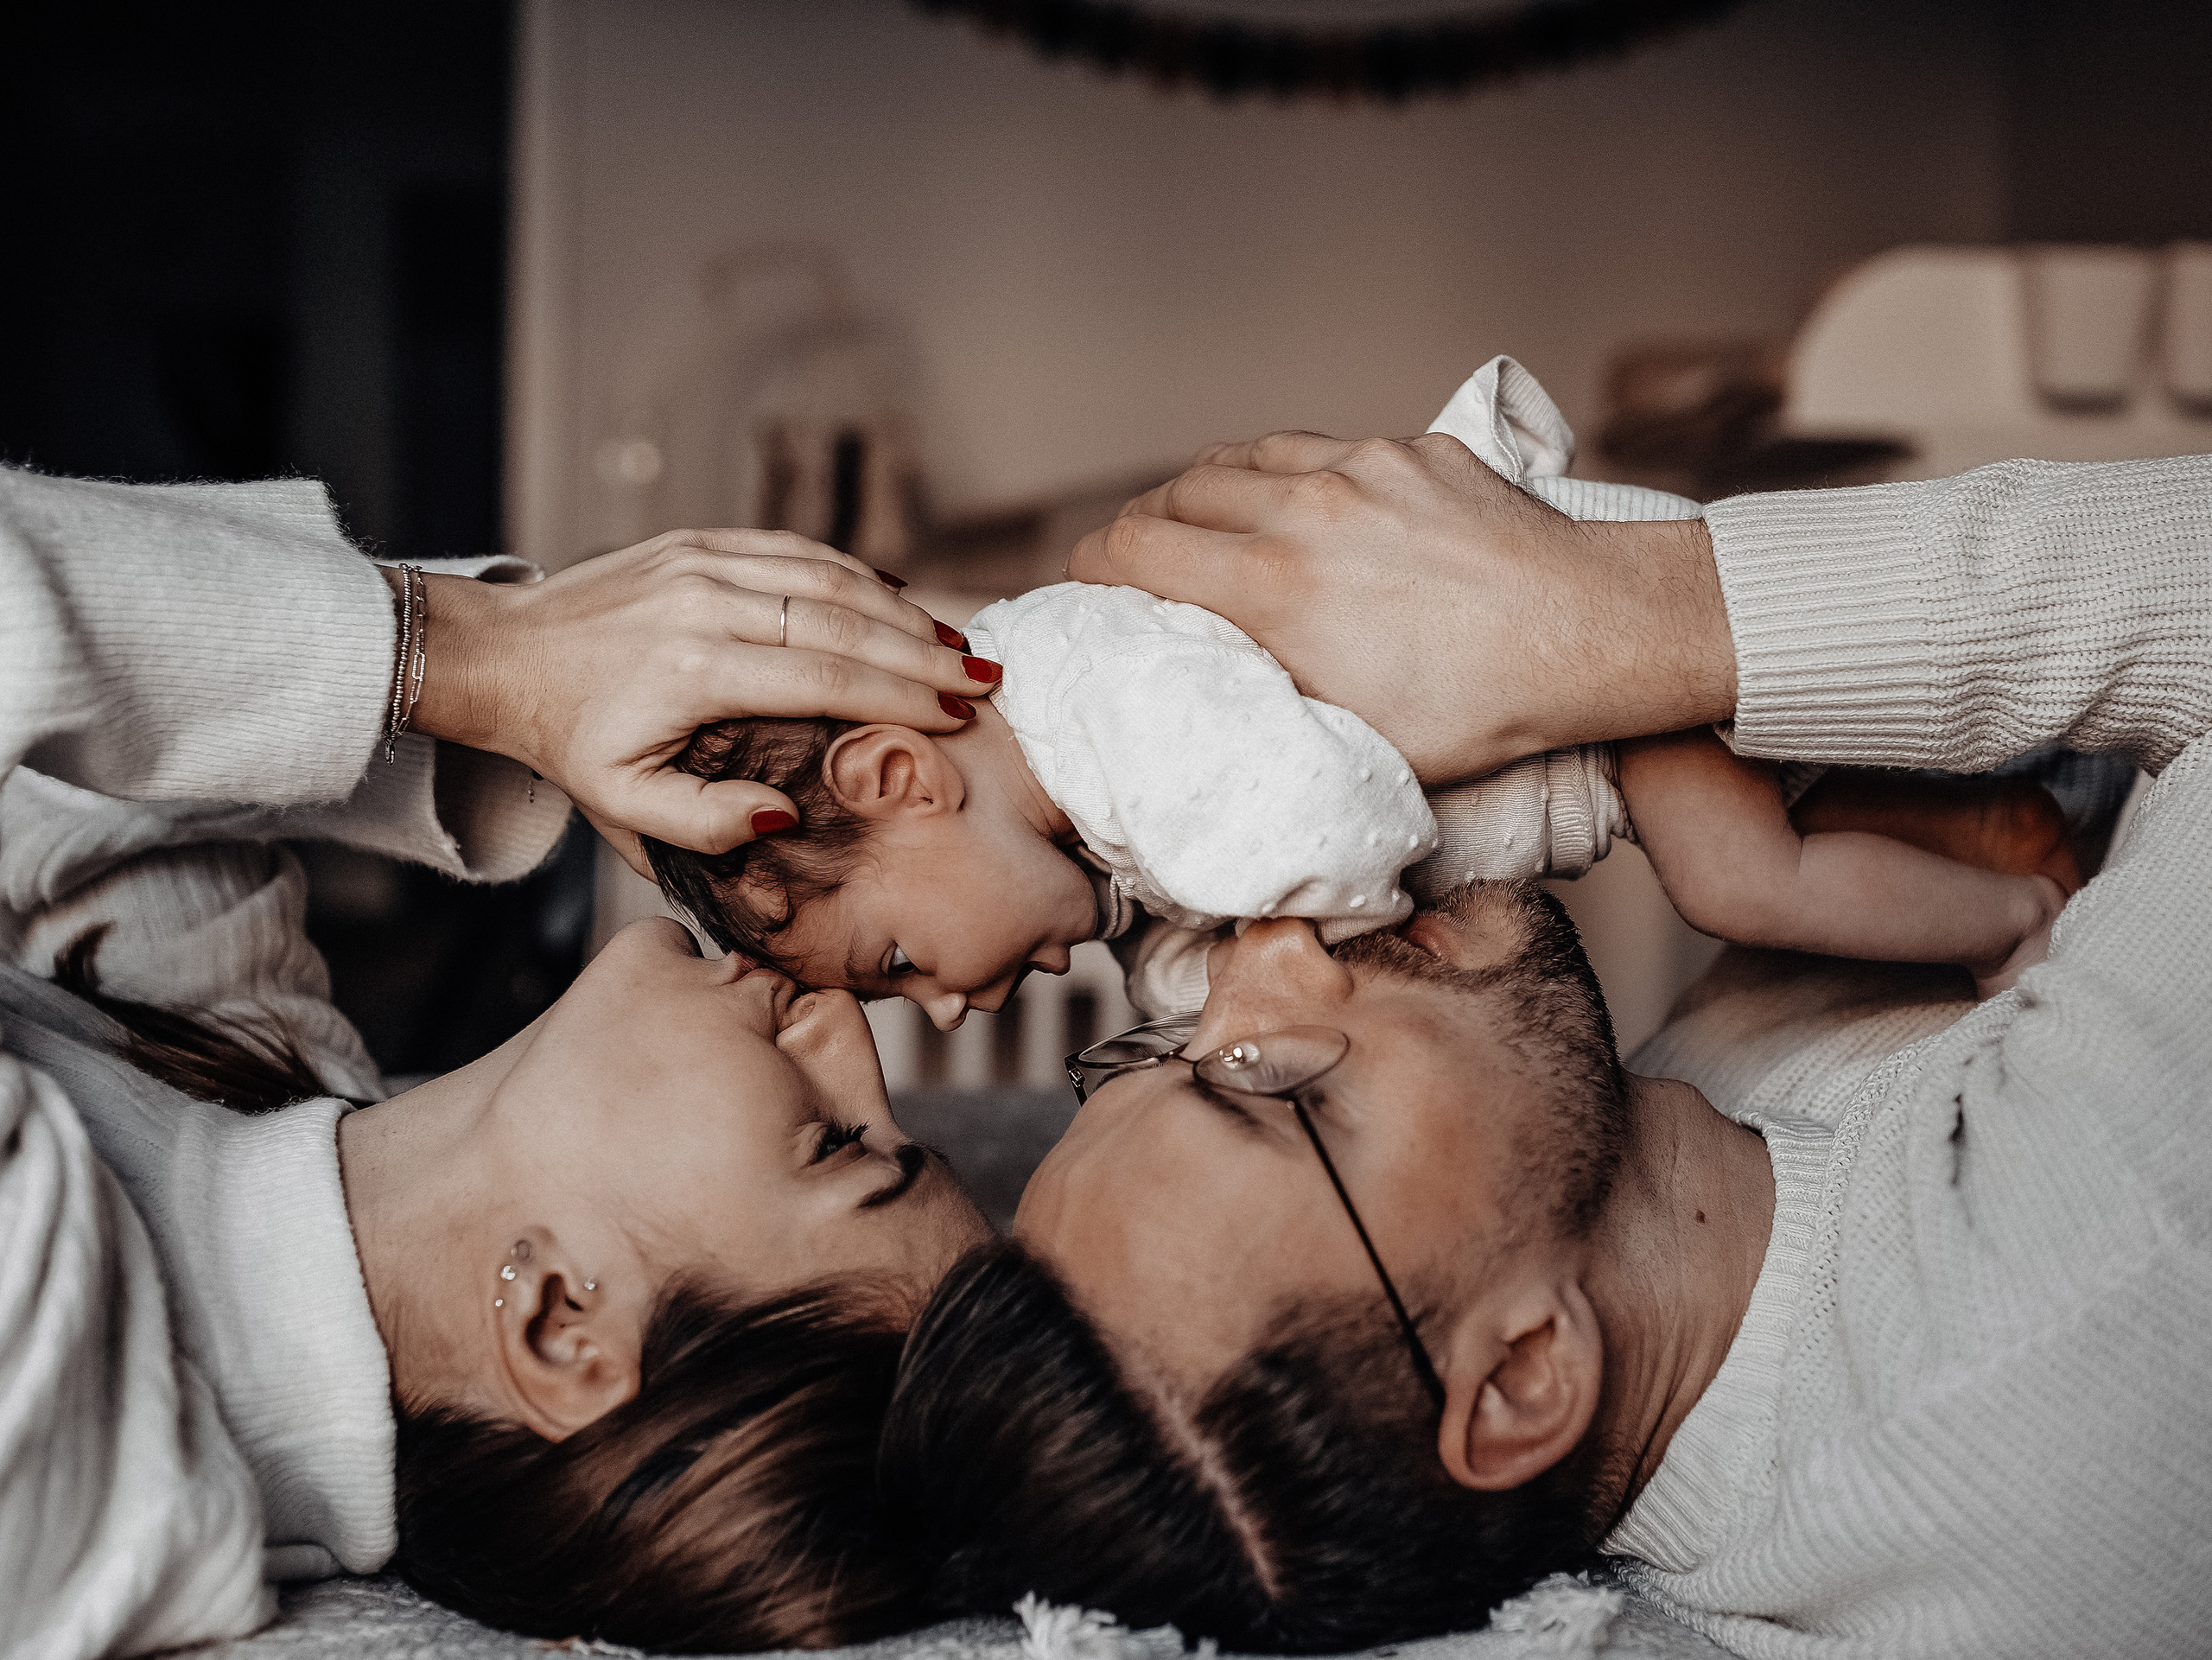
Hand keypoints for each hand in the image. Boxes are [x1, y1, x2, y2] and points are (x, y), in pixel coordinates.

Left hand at [401, 529, 1000, 854]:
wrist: (502, 655)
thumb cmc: (568, 740)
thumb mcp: (621, 805)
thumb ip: (704, 822)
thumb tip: (785, 812)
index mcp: (693, 672)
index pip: (825, 676)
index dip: (901, 695)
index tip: (959, 714)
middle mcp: (704, 605)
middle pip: (842, 622)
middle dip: (923, 653)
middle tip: (986, 679)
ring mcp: (701, 563)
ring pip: (825, 578)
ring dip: (900, 610)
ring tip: (956, 642)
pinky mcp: (696, 541)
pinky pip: (792, 551)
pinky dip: (852, 572)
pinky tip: (894, 598)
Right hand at [1068, 431, 1735, 783]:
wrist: (1597, 633)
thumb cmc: (1485, 710)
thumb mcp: (1359, 747)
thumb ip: (1273, 719)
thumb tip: (1218, 731)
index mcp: (1275, 590)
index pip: (1131, 549)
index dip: (1093, 570)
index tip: (1091, 591)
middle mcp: (1302, 511)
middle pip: (1171, 495)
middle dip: (1140, 531)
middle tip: (1140, 566)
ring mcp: (1358, 467)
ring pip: (1236, 457)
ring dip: (1201, 492)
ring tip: (1199, 525)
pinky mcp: (1407, 449)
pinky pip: (1311, 444)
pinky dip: (1278, 472)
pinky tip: (1291, 502)